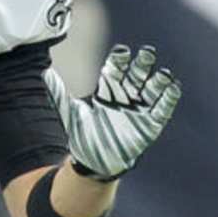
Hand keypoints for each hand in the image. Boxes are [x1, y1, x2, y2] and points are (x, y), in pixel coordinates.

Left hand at [53, 45, 181, 180]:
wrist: (95, 165)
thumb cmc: (83, 138)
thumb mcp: (71, 115)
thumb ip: (59, 94)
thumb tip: (44, 74)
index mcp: (107, 92)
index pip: (116, 70)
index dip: (120, 61)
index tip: (123, 52)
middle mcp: (124, 97)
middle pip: (136, 76)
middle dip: (142, 65)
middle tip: (148, 52)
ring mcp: (138, 110)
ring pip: (151, 90)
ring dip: (158, 81)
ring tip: (163, 73)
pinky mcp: (150, 125)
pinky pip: (162, 109)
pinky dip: (168, 99)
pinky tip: (173, 87)